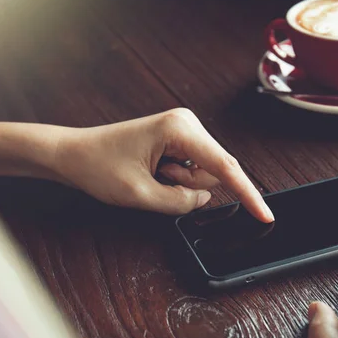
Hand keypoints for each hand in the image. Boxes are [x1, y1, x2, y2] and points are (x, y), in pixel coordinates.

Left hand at [55, 108, 273, 221]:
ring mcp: (182, 129)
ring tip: (150, 172)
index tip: (265, 214)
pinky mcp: (177, 138)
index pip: (224, 166)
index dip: (247, 193)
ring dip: (179, 183)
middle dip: (189, 186)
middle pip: (214, 170)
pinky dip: (174, 178)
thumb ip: (180, 203)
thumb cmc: (98, 166)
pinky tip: (151, 169)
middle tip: (155, 179)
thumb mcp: (140, 195)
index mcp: (179, 129)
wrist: (73, 153)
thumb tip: (205, 198)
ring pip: (203, 172)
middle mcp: (186, 123)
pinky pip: (191, 169)